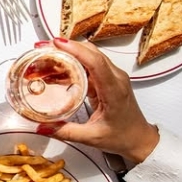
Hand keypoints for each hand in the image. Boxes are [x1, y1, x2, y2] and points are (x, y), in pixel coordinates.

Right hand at [36, 38, 158, 162]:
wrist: (139, 138)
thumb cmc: (123, 136)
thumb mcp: (92, 137)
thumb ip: (65, 132)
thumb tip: (42, 127)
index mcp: (114, 91)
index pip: (96, 62)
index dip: (76, 50)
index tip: (58, 43)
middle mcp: (115, 78)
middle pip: (91, 52)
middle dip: (67, 46)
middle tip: (44, 47)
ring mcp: (112, 76)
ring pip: (90, 55)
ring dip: (69, 52)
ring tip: (47, 55)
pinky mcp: (107, 78)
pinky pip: (89, 64)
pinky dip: (73, 61)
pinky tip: (58, 67)